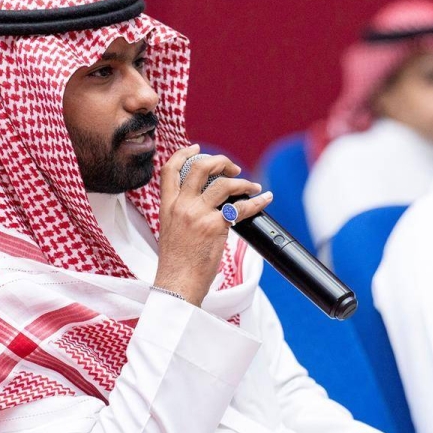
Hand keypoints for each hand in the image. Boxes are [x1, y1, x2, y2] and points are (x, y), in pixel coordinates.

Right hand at [153, 144, 271, 305]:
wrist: (177, 284)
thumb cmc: (176, 263)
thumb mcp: (170, 231)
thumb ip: (182, 213)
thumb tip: (203, 204)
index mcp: (167, 206)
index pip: (169, 169)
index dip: (184, 154)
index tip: (197, 148)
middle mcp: (181, 206)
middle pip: (200, 168)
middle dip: (219, 162)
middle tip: (232, 168)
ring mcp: (197, 215)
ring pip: (224, 184)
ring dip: (243, 182)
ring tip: (253, 187)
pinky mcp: (214, 226)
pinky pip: (241, 208)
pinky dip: (257, 201)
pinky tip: (265, 199)